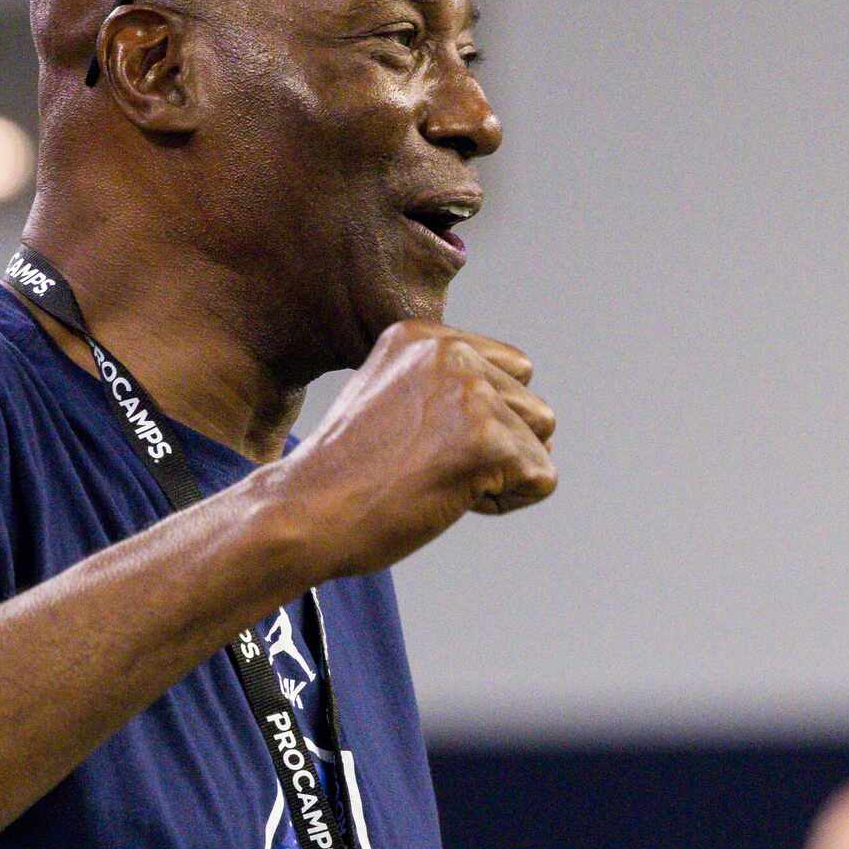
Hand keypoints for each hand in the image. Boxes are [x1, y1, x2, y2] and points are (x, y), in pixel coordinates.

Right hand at [267, 322, 555, 578]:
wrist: (305, 512)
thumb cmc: (340, 474)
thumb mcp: (384, 396)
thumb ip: (438, 384)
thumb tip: (505, 400)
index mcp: (423, 336)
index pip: (511, 369)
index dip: (484, 418)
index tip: (428, 443)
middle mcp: (452, 354)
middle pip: (532, 404)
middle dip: (498, 447)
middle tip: (432, 468)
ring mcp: (472, 396)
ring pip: (540, 440)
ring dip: (504, 473)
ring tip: (442, 481)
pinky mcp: (489, 443)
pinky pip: (542, 478)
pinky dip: (506, 502)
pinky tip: (452, 500)